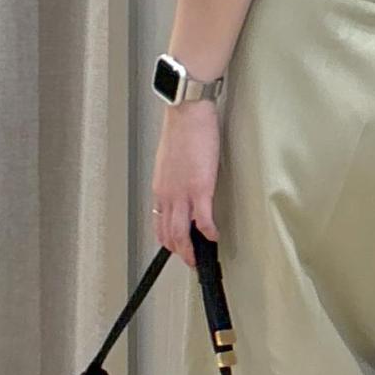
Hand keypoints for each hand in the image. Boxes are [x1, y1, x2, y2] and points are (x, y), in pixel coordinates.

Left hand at [151, 102, 220, 266]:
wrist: (187, 114)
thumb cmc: (182, 130)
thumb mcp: (170, 160)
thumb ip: (173, 179)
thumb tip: (181, 189)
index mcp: (160, 188)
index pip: (159, 223)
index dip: (167, 241)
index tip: (176, 248)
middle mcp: (167, 194)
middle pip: (169, 234)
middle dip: (180, 252)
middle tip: (190, 260)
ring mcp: (183, 193)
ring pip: (181, 233)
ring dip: (191, 250)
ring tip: (200, 257)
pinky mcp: (201, 187)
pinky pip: (204, 219)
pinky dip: (209, 232)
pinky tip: (215, 236)